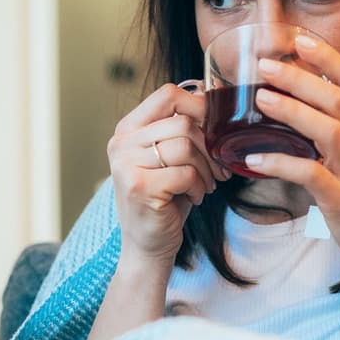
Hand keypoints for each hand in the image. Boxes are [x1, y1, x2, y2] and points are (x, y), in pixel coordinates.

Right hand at [108, 83, 229, 265]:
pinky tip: (195, 197)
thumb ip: (183, 128)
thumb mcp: (170, 158)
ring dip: (206, 169)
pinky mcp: (139, 186)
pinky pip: (185, 173)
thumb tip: (217, 95)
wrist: (147, 245)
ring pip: (185, 146)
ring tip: (206, 185)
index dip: (199, 106)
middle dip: (209, 147)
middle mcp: (121, 143)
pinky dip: (199, 186)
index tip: (215, 129)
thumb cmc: (164, 199)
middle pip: (182, 122)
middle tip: (218, 169)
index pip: (168, 94)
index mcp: (128, 129)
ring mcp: (126, 164)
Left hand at [244, 35, 339, 292]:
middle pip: (337, 98)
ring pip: (328, 129)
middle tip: (265, 63)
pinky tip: (252, 159)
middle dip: (301, 76)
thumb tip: (286, 126)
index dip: (326, 58)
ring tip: (259, 99)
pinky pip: (311, 176)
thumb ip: (325, 143)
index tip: (298, 37)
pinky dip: (281, 164)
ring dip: (292, 110)